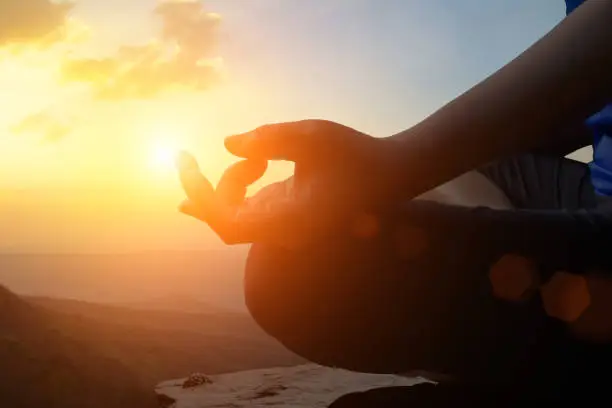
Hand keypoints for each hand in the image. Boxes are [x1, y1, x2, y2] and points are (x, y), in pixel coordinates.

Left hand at [177, 120, 400, 247]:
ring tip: (256, 155)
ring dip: (227, 186)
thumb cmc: (357, 153)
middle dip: (205, 191)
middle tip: (188, 158)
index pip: (227, 220)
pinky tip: (214, 185)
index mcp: (289, 219)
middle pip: (226, 223)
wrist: (392, 173)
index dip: (200, 195)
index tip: (183, 160)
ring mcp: (287, 225)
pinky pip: (250, 212)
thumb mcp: (313, 136)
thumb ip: (268, 138)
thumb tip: (228, 143)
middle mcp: (285, 231)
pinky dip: (232, 193)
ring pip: (237, 217)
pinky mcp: (290, 214)